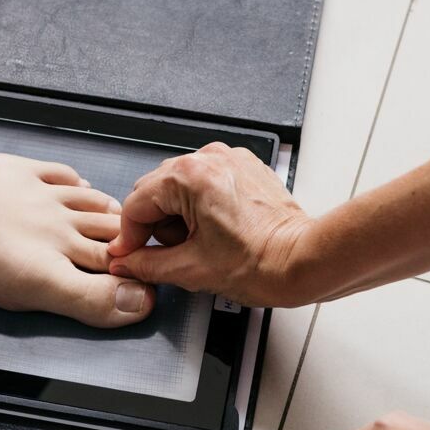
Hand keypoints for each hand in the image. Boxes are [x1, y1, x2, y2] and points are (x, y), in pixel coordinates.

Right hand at [107, 142, 311, 305]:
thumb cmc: (262, 263)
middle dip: (156, 225)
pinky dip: (202, 205)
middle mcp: (209, 158)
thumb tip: (126, 262)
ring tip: (201, 243)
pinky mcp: (245, 167)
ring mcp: (229, 159)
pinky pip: (207, 182)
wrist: (303, 261)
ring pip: (180, 185)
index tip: (131, 255)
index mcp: (190, 176)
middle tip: (174, 253)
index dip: (129, 236)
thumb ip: (146, 265)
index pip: (136, 204)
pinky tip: (217, 230)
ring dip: (179, 215)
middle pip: (156, 190)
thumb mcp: (191, 270)